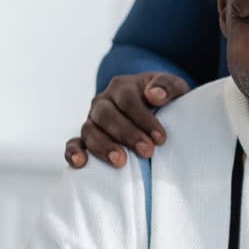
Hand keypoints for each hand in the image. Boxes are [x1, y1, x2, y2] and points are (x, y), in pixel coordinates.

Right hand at [65, 72, 189, 168]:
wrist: (155, 110)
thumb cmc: (165, 101)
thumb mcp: (174, 88)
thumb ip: (168, 86)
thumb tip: (154, 95)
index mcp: (123, 87)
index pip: (128, 100)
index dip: (143, 119)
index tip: (160, 138)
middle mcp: (103, 102)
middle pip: (107, 115)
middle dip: (127, 134)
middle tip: (147, 151)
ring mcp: (92, 120)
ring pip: (89, 130)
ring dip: (103, 146)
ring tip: (120, 162)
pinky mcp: (85, 138)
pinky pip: (73, 143)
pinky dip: (73, 151)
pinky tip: (80, 163)